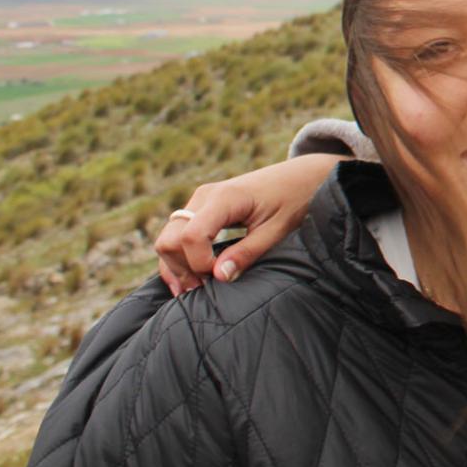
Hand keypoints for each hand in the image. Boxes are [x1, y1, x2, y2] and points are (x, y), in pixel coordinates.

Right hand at [155, 154, 339, 293]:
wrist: (299, 177)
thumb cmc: (293, 200)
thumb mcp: (276, 230)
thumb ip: (248, 252)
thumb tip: (219, 277)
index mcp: (225, 198)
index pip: (192, 236)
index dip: (200, 263)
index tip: (219, 276)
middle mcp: (204, 197)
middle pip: (170, 239)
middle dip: (183, 268)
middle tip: (204, 290)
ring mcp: (198, 202)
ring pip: (167, 239)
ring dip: (176, 267)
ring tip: (197, 289)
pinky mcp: (199, 209)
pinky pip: (175, 236)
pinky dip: (177, 259)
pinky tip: (189, 280)